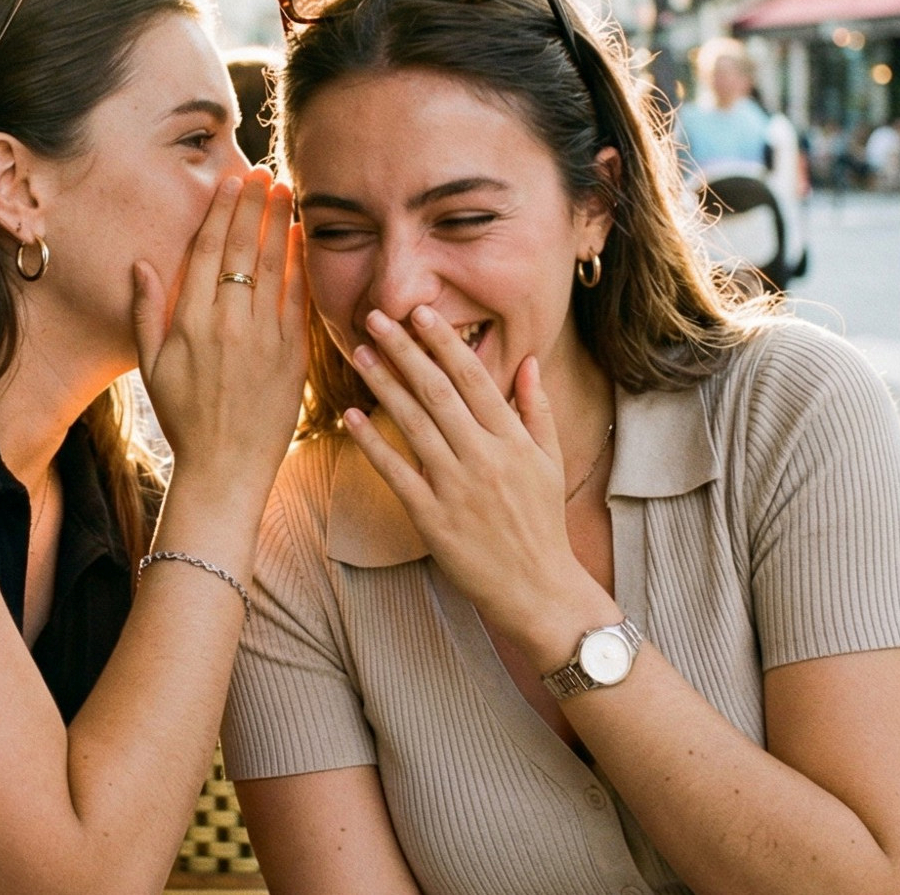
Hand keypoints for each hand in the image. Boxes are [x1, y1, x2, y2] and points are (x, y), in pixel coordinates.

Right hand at [133, 167, 307, 491]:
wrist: (225, 470)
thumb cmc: (184, 419)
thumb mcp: (151, 367)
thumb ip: (145, 312)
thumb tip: (141, 264)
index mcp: (190, 324)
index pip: (208, 252)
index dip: (221, 212)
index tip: (231, 182)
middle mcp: (228, 325)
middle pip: (243, 250)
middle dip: (255, 206)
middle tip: (265, 174)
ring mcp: (264, 340)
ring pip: (275, 268)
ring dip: (281, 225)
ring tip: (287, 192)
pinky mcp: (293, 357)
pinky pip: (298, 301)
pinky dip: (301, 266)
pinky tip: (303, 239)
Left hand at [342, 306, 612, 669]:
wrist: (536, 587)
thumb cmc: (541, 522)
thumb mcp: (550, 460)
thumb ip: (537, 408)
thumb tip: (529, 361)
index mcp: (512, 439)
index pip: (473, 377)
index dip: (444, 342)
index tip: (421, 312)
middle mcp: (483, 457)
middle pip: (437, 391)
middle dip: (404, 350)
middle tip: (376, 316)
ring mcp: (455, 487)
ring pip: (412, 423)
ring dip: (383, 384)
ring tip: (358, 352)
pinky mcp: (431, 517)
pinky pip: (395, 472)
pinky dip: (372, 443)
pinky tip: (350, 415)